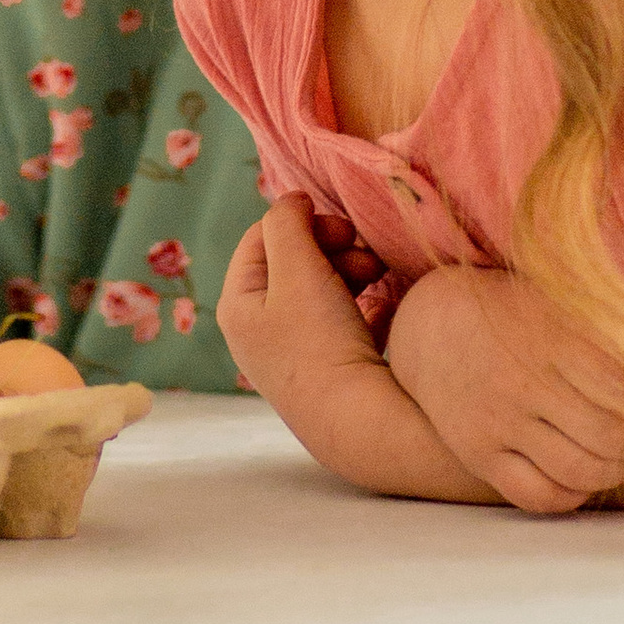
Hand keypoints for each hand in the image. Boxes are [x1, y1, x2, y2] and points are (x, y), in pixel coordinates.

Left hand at [217, 197, 380, 415]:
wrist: (359, 423)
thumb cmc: (321, 342)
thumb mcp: (297, 270)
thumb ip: (288, 225)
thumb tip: (289, 201)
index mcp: (237, 307)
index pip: (260, 239)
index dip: (300, 221)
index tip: (338, 224)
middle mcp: (259, 332)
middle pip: (293, 264)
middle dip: (332, 248)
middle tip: (364, 251)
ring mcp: (294, 354)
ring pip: (322, 290)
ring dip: (353, 271)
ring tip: (379, 273)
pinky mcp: (330, 371)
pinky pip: (346, 322)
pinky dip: (366, 306)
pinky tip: (386, 308)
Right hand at [384, 265, 623, 517]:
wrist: (427, 325)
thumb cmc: (511, 308)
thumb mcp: (564, 303)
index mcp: (548, 336)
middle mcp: (522, 382)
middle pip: (611, 437)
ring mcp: (498, 423)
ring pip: (582, 472)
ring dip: (614, 471)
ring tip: (615, 453)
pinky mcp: (479, 454)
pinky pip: (540, 497)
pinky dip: (573, 494)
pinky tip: (578, 472)